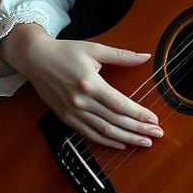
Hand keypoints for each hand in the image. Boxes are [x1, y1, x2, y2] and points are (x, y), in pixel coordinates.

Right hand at [14, 33, 162, 148]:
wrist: (35, 58)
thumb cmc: (65, 51)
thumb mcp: (95, 49)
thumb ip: (121, 55)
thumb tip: (145, 56)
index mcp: (90, 83)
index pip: (120, 104)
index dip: (139, 114)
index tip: (154, 120)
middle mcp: (81, 101)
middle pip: (115, 120)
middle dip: (138, 129)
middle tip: (157, 134)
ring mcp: (73, 111)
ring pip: (104, 131)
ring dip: (126, 138)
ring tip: (144, 142)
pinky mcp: (66, 117)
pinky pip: (89, 134)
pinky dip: (106, 141)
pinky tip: (121, 143)